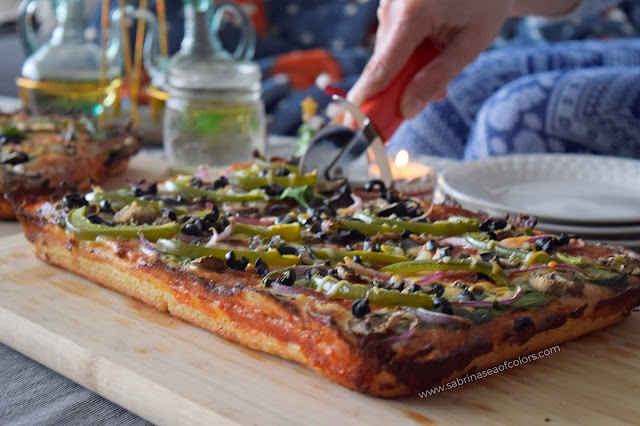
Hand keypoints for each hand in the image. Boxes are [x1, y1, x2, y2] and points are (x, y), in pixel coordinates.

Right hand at [347, 0, 514, 118]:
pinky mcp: (389, 3)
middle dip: (401, 85)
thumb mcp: (471, 44)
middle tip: (437, 95)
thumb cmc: (485, 2)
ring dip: (407, 67)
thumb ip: (437, 77)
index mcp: (413, 13)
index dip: (367, 100)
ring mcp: (387, 2)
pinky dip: (406, 50)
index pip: (382, 67)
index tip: (354, 125)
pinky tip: (431, 43)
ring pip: (387, 53)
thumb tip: (407, 110)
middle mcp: (392, 5)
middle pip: (383, 64)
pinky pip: (391, 39)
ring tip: (443, 54)